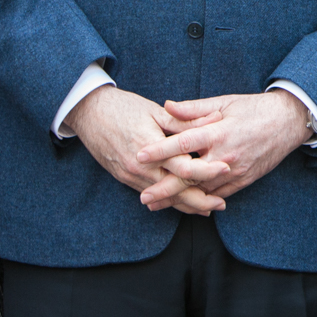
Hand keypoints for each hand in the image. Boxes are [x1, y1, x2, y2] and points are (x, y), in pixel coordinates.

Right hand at [64, 85, 225, 215]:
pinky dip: (167, 200)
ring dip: (185, 204)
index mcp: (151, 148)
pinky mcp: (125, 178)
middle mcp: (140, 167)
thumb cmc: (124, 108)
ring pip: (163, 196)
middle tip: (222, 204)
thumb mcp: (156, 111)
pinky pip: (151, 193)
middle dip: (199, 199)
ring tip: (207, 208)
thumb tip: (216, 118)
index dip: (207, 170)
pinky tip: (181, 202)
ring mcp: (130, 175)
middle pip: (175, 189)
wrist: (89, 113)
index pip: (183, 166)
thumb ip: (185, 120)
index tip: (227, 170)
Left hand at [135, 91, 312, 203]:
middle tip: (143, 196)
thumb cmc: (254, 109)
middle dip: (164, 188)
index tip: (140, 155)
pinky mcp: (243, 180)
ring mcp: (235, 171)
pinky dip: (200, 201)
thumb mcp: (224, 102)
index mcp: (219, 132)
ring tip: (155, 204)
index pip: (184, 143)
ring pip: (202, 190)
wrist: (288, 122)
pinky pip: (218, 195)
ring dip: (178, 199)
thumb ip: (194, 108)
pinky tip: (185, 205)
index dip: (160, 150)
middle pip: (189, 175)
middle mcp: (225, 155)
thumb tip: (167, 106)